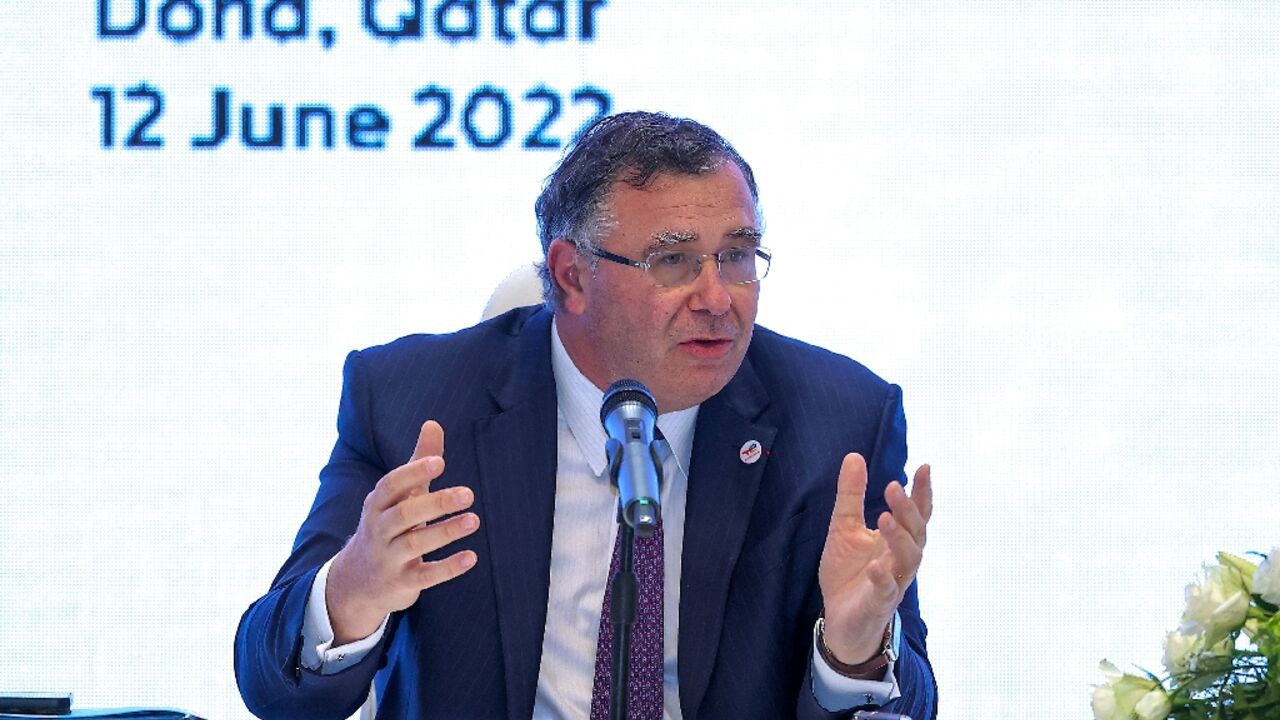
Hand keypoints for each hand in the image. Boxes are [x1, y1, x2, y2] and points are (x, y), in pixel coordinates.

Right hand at [326, 420, 479, 643]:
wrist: (357, 582)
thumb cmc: (387, 527)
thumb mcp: (398, 496)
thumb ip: (418, 463)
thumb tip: (433, 423)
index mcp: (378, 504)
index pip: (391, 485)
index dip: (413, 473)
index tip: (439, 462)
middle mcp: (380, 530)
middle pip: (404, 514)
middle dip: (435, 503)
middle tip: (468, 493)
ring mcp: (389, 558)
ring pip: (415, 544)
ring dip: (445, 532)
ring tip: (473, 520)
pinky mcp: (402, 583)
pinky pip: (425, 575)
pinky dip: (447, 567)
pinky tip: (470, 558)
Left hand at [817, 454, 931, 664]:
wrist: (839, 617)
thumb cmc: (849, 571)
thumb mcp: (845, 527)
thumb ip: (851, 495)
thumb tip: (854, 456)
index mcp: (896, 539)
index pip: (916, 513)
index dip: (922, 492)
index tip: (924, 467)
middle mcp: (901, 559)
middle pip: (916, 532)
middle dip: (908, 510)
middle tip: (893, 488)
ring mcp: (893, 582)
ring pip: (908, 560)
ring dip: (899, 539)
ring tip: (885, 519)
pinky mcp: (878, 603)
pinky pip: (886, 591)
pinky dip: (883, 578)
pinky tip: (876, 566)